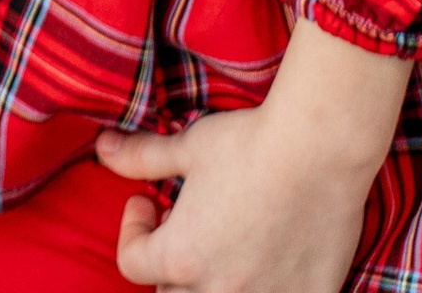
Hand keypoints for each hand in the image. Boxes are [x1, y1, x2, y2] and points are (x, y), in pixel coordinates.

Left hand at [95, 23, 406, 291]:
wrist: (320, 148)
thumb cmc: (251, 143)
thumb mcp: (189, 146)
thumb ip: (141, 157)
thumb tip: (102, 148)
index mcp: (181, 257)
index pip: (131, 263)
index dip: (133, 227)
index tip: (151, 201)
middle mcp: (217, 290)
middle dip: (170, 267)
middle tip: (189, 231)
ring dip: (209, 284)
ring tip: (222, 250)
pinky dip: (263, 289)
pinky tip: (269, 259)